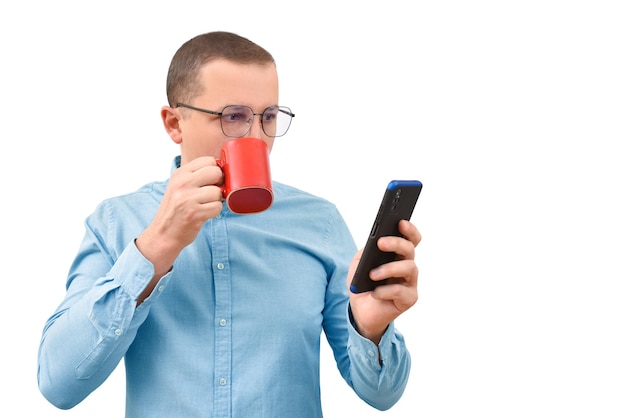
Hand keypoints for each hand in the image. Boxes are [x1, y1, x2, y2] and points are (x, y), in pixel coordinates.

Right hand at [137, 156, 223, 278]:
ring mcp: (187, 198)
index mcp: (180, 173)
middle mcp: (182, 183)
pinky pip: (217, 207)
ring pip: (218, 192)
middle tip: (211, 193)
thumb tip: (223, 169)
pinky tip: (204, 214)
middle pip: (216, 172)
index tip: (211, 180)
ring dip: (216, 200)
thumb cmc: (176, 209)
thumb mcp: (180, 186)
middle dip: (219, 184)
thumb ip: (197, 176)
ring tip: (205, 205)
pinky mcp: (194, 213)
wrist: (163, 234)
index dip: (215, 170)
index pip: (208, 160)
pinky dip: (214, 212)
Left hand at [347, 220, 420, 344]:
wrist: (360, 311)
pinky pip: (401, 291)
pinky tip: (375, 292)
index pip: (410, 238)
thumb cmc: (362, 284)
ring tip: (372, 274)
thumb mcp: (359, 263)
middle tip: (381, 242)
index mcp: (397, 255)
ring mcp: (410, 283)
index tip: (400, 222)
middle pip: (410, 249)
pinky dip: (385, 291)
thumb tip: (374, 243)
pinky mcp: (409, 299)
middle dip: (396, 243)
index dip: (409, 229)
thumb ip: (367, 251)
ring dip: (389, 269)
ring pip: (409, 268)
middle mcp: (407, 266)